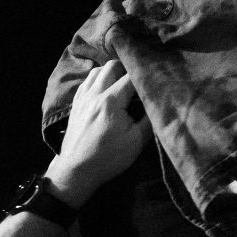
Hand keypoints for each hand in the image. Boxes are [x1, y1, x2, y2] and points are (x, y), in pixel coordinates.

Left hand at [46, 60, 151, 207]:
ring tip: (124, 83)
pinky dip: (99, 79)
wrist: (77, 171)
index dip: (146, 74)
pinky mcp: (76, 104)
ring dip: (112, 72)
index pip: (131, 76)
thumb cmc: (108, 158)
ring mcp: (82, 98)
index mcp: (110, 102)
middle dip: (128, 68)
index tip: (157, 77)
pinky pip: (87, 81)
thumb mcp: (136, 141)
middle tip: (140, 80)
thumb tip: (160, 102)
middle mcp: (94, 94)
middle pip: (112, 66)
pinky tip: (107, 89)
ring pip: (97, 71)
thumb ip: (150, 119)